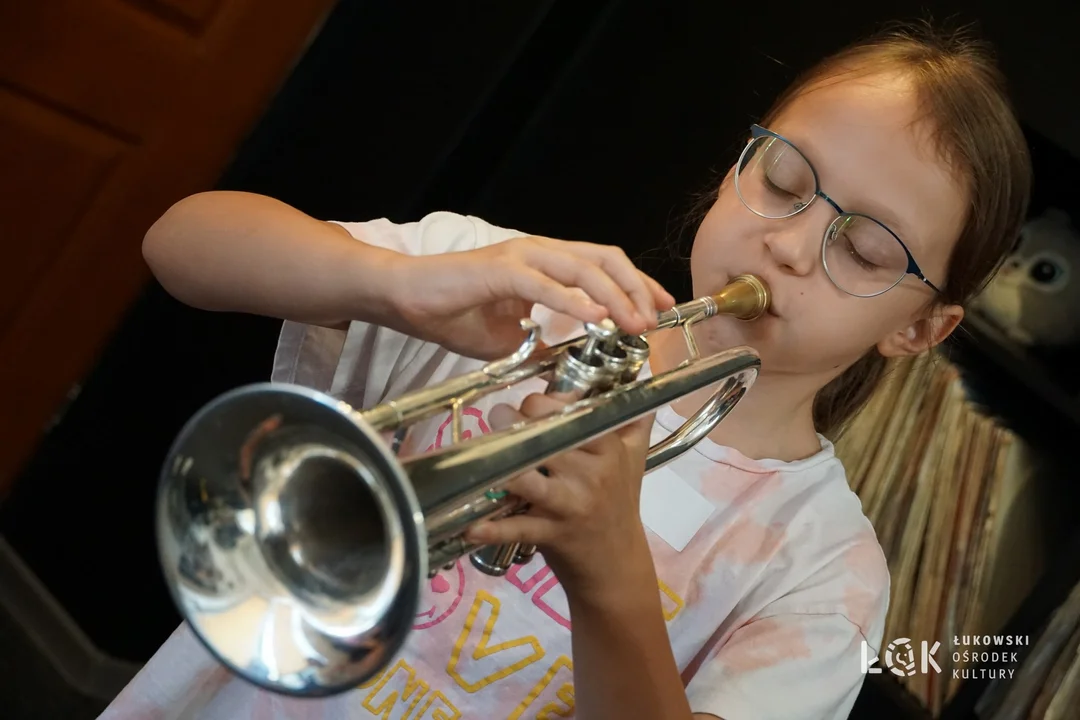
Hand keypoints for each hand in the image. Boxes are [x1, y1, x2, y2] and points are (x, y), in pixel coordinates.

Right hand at [387, 235, 674, 359]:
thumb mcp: (509, 338)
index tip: (661, 309)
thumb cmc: (452, 314)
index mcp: (545, 264)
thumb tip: (566, 361)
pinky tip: (596, 319)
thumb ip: (541, 342)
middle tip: (655, 319)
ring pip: (582, 268)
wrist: (406, 299)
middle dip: (636, 288)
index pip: (603, 264)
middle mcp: (539, 252)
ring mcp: (521, 258)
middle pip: (604, 259)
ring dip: (614, 297)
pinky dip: (574, 301)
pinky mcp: (499, 271)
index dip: (637, 284)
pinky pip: (545, 285)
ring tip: (634, 322)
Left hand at [463, 393, 655, 599]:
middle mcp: (591, 473)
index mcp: (607, 449)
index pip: (571, 411)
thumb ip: (632, 420)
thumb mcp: (635, 459)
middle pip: (545, 436)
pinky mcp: (552, 534)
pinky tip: (471, 525)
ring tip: (482, 452)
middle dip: (513, 422)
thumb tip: (637, 377)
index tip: (527, 409)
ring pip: (530, 478)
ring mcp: (570, 505)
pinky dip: (493, 528)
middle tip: (498, 420)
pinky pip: (518, 528)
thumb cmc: (621, 504)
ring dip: (500, 463)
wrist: (617, 565)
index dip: (540, 403)